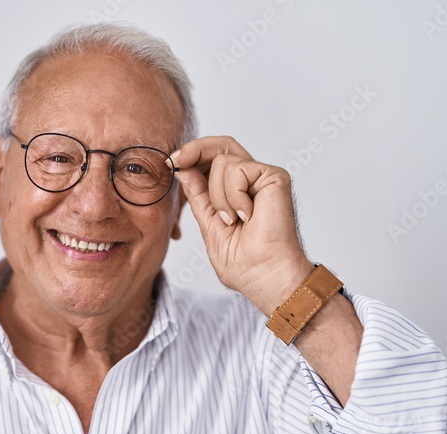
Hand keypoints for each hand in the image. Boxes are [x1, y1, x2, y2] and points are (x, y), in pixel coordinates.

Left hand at [171, 136, 313, 314]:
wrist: (262, 275)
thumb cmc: (243, 261)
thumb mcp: (208, 223)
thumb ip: (198, 195)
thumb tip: (184, 169)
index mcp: (236, 191)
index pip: (214, 160)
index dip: (192, 156)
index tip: (171, 162)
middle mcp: (252, 180)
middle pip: (222, 145)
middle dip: (195, 149)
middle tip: (176, 160)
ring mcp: (263, 177)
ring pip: (223, 160)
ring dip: (217, 195)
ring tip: (232, 220)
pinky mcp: (274, 176)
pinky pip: (237, 169)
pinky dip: (232, 195)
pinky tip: (246, 216)